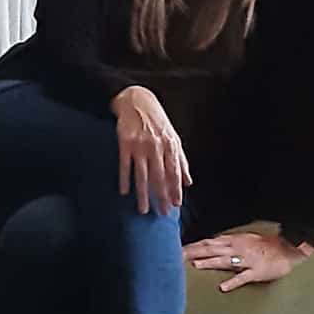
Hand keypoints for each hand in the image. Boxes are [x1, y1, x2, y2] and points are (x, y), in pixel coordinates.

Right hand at [111, 85, 190, 214]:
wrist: (137, 100)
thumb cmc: (157, 122)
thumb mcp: (173, 138)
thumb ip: (181, 161)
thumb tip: (188, 183)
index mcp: (170, 146)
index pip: (174, 173)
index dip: (175, 190)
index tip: (175, 205)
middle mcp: (156, 146)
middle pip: (159, 177)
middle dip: (161, 196)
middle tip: (161, 213)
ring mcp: (140, 145)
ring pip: (142, 174)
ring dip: (143, 194)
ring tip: (143, 209)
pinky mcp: (125, 142)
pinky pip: (124, 165)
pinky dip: (124, 179)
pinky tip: (124, 191)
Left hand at [184, 232, 313, 292]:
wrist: (288, 249)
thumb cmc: (267, 245)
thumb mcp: (245, 239)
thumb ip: (228, 241)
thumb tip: (211, 242)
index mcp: (234, 241)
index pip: (208, 242)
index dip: (192, 245)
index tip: (177, 249)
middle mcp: (237, 249)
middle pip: (211, 249)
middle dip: (194, 252)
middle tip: (178, 256)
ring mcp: (247, 260)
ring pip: (224, 260)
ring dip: (209, 263)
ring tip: (195, 266)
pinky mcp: (256, 271)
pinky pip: (243, 277)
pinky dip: (233, 282)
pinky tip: (223, 287)